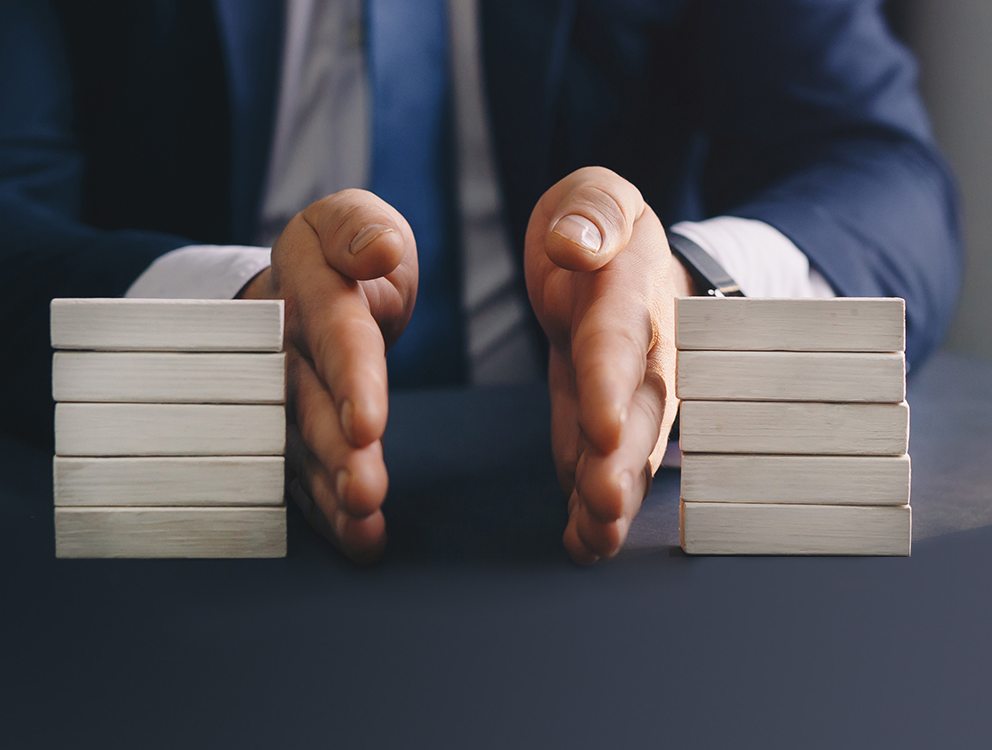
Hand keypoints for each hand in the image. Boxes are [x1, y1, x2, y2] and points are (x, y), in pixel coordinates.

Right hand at [241, 189, 417, 563]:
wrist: (301, 284)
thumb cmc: (342, 251)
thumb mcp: (351, 219)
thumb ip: (362, 229)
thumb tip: (377, 252)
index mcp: (310, 288)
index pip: (335, 334)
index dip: (351, 378)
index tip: (367, 424)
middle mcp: (287, 346)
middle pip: (312, 403)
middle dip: (336, 451)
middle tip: (364, 492)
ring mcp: (283, 393)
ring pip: (303, 446)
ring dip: (332, 489)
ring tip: (363, 524)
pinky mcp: (291, 427)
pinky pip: (304, 471)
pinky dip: (328, 510)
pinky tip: (360, 542)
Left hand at [525, 167, 694, 563]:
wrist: (616, 261)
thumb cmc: (598, 225)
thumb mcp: (594, 197)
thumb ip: (591, 213)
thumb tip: (574, 244)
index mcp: (631, 291)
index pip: (620, 339)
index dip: (612, 384)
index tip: (604, 429)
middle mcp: (643, 351)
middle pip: (639, 410)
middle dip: (624, 461)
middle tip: (605, 505)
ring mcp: (628, 392)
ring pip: (630, 449)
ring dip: (614, 496)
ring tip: (596, 540)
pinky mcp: (603, 418)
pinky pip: (601, 461)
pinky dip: (591, 501)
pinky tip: (582, 541)